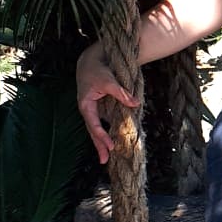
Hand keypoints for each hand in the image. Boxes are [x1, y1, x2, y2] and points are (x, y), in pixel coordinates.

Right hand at [77, 43, 137, 163]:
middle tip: (104, 161)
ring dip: (101, 142)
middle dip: (98, 146)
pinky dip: (106, 132)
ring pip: (96, 129)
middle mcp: (88, 110)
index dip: (102, 136)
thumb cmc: (97, 70)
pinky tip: (111, 141)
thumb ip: (122, 93)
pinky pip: (102, 123)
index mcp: (86, 105)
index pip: (94, 124)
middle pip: (92, 131)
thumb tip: (135, 103)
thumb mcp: (109, 80)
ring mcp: (93, 110)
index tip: (111, 146)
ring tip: (106, 157)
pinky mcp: (99, 108)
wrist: (91, 61)